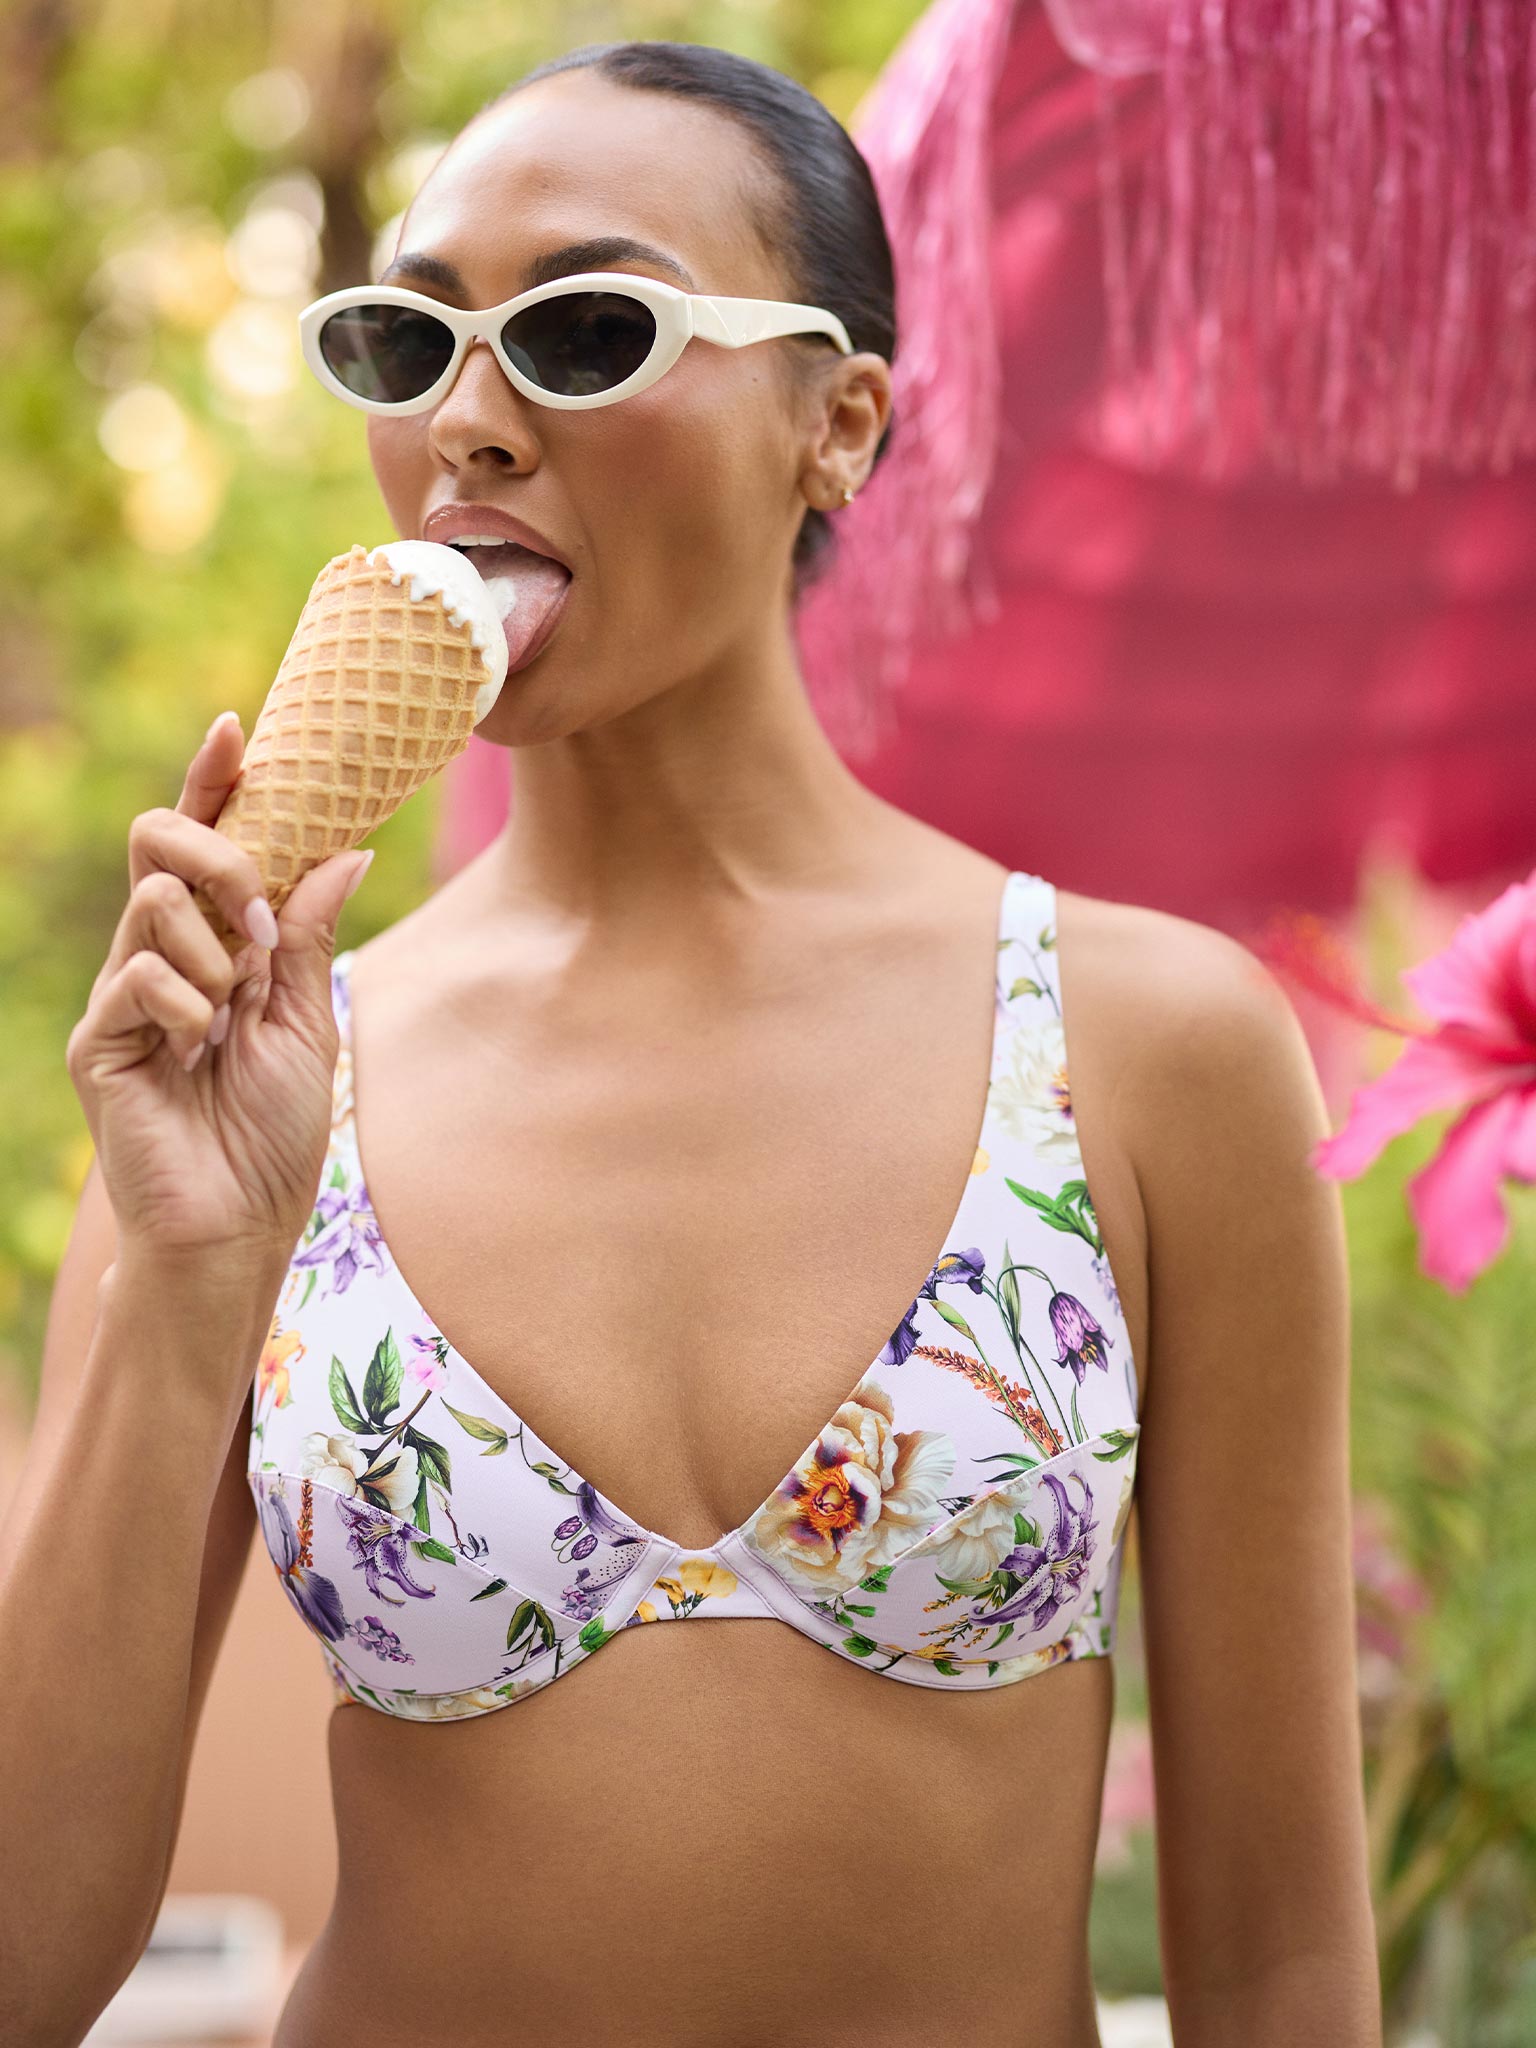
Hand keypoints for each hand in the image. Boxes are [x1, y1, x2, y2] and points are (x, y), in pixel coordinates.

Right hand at [67, 711, 372, 1266]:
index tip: (240, 728)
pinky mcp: (96, 1040)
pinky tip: (199, 1054)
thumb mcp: (307, 1019)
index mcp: (213, 946)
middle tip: (258, 915)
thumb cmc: (275, 1130)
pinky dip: (190, 1006)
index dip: (214, 784)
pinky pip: (139, 975)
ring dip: (217, 949)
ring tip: (233, 1012)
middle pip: (159, 844)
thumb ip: (306, 935)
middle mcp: (159, 958)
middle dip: (217, 853)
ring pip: (152, 902)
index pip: (202, 844)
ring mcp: (123, 997)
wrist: (240, 1223)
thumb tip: (350, 847)